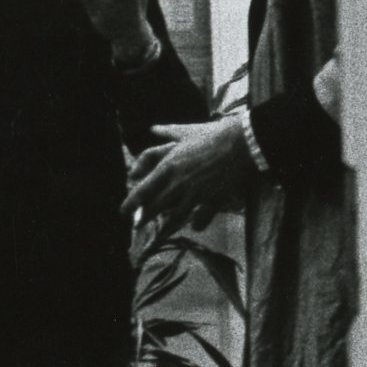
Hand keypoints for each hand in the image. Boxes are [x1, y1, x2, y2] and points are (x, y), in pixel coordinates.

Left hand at [127, 117, 253, 231]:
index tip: (124, 212)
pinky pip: (200, 220)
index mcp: (168, 166)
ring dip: (165, 229)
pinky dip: (197, 225)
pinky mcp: (214, 201)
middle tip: (137, 226)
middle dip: (144, 219)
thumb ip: (167, 132)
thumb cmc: (213, 134)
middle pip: (155, 207)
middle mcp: (178, 183)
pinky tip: (195, 226)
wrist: (243, 141)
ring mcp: (196, 194)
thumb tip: (153, 128)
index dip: (131, 203)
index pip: (143, 190)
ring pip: (175, 219)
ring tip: (158, 237)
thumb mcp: (186, 131)